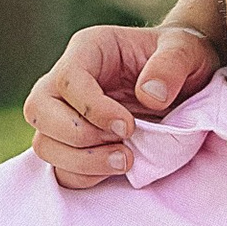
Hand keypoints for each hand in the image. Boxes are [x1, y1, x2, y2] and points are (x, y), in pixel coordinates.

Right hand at [23, 21, 218, 190]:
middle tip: (124, 147)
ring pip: (43, 142)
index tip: (128, 126)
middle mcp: (68, 80)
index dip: (92, 108)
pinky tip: (117, 168)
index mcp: (89, 49)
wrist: (187, 82)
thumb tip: (148, 96)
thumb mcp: (187, 51)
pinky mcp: (74, 143)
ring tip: (126, 160)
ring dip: (81, 162)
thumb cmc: (182, 59)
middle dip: (79, 136)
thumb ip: (171, 65)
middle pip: (38, 109)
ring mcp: (65, 114)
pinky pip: (60, 168)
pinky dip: (84, 176)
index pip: (68, 79)